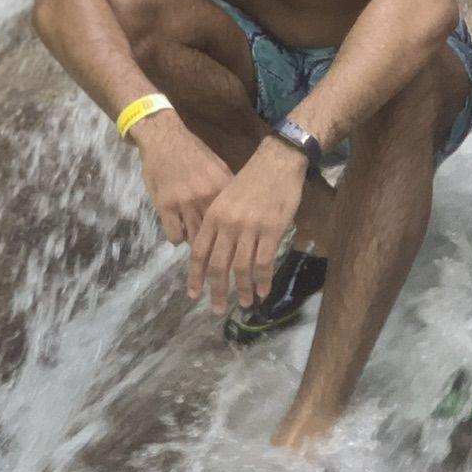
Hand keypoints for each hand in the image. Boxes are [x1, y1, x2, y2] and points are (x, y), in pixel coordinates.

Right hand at [132, 114, 232, 245]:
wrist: (164, 136)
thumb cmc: (192, 152)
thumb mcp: (217, 167)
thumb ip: (227, 190)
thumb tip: (240, 212)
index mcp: (222, 186)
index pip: (233, 219)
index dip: (233, 234)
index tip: (232, 240)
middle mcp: (205, 195)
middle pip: (215, 233)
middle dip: (215, 244)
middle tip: (213, 248)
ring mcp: (184, 201)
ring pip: (195, 238)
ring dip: (195, 242)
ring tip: (195, 239)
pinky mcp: (164, 205)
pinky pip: (174, 235)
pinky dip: (177, 237)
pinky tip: (178, 230)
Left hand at [187, 140, 307, 314]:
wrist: (277, 162)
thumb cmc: (251, 180)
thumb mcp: (225, 198)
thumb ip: (217, 223)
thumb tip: (212, 250)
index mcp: (213, 216)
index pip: (199, 252)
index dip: (196, 276)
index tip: (194, 295)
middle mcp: (228, 224)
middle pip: (218, 265)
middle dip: (217, 291)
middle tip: (217, 309)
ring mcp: (250, 228)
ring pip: (242, 268)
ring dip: (242, 290)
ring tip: (243, 304)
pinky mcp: (271, 230)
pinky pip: (264, 262)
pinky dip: (262, 280)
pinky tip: (262, 291)